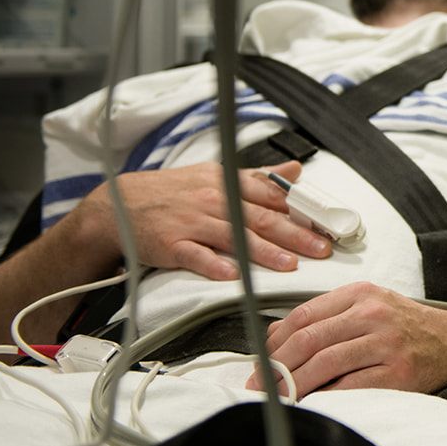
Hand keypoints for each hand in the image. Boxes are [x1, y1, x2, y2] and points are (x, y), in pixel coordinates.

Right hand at [75, 161, 330, 280]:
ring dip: (263, 251)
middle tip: (322, 248)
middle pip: (261, 217)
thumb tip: (295, 171)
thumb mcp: (216, 175)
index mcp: (228, 183)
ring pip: (235, 237)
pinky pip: (195, 255)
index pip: (273, 195)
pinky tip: (232, 274)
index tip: (328, 223)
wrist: (118, 204)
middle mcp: (215, 201)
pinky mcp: (170, 244)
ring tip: (289, 264)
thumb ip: (258, 177)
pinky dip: (213, 264)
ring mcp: (192, 223)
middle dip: (295, 233)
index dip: (303, 209)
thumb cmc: (173, 191)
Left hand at [246, 281, 446, 395]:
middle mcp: (373, 313)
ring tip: (279, 397)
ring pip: (324, 363)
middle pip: (309, 339)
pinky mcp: (397, 372)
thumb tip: (275, 335)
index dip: (274, 342)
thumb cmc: (408, 326)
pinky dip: (325, 397)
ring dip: (294, 384)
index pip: (304, 315)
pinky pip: (349, 387)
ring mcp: (386, 342)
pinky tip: (313, 402)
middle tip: (260, 385)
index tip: (260, 361)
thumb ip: (326, 316)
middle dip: (276, 366)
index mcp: (361, 294)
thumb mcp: (368, 306)